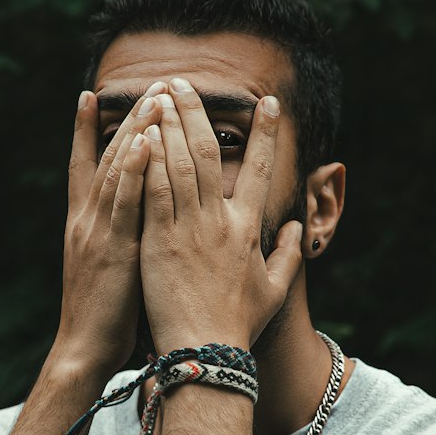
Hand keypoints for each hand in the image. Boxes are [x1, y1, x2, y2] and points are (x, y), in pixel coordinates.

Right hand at [54, 85, 161, 377]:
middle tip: (150, 84)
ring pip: (115, 171)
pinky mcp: (112, 249)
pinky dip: (132, 169)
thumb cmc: (104, 316)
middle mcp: (86, 219)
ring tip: (154, 97)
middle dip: (128, 119)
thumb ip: (119, 238)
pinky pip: (124, 203)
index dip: (84, 130)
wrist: (83, 350)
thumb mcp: (109, 268)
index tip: (88, 94)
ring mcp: (97, 231)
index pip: (84, 166)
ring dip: (135, 131)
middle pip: (106, 157)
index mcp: (84, 224)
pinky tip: (145, 141)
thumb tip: (136, 222)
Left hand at [139, 81, 303, 354]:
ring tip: (159, 93)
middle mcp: (219, 221)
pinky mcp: (157, 239)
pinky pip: (152, 189)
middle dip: (197, 113)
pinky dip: (148, 158)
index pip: (262, 171)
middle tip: (183, 83)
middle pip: (209, 153)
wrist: (205, 351)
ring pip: (179, 163)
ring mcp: (187, 228)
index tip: (268, 104)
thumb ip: (286, 255)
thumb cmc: (238, 326)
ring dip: (169, 124)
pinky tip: (141, 132)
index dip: (267, 135)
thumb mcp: (272, 290)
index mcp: (247, 229)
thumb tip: (294, 230)